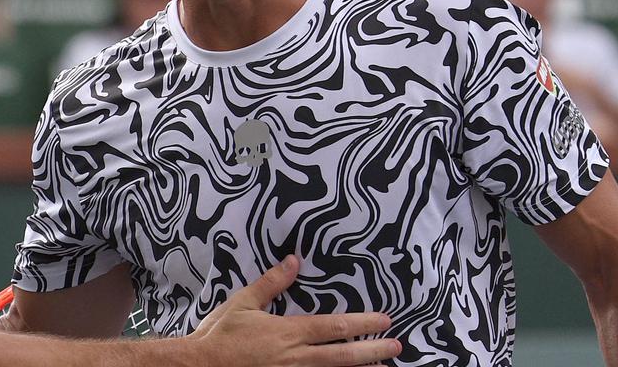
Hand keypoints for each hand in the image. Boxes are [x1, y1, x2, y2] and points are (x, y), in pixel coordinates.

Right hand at [188, 256, 401, 366]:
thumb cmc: (220, 335)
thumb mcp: (243, 302)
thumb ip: (271, 283)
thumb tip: (293, 260)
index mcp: (288, 333)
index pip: (334, 327)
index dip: (362, 323)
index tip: (384, 321)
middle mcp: (296, 358)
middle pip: (343, 355)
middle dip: (373, 350)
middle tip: (397, 346)